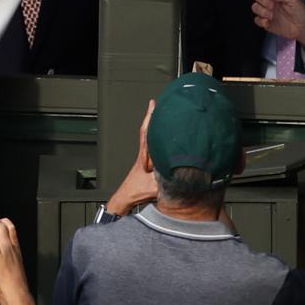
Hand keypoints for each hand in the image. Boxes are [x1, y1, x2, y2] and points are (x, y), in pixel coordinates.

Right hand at [0, 212, 29, 304]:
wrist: (14, 292)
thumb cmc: (5, 275)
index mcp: (7, 242)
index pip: (2, 224)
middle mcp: (13, 248)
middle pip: (9, 230)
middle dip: (0, 223)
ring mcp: (14, 257)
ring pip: (8, 243)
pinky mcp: (12, 267)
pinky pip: (4, 259)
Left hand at [105, 100, 158, 215]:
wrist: (125, 200)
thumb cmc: (135, 192)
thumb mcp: (153, 186)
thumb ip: (165, 180)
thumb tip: (179, 175)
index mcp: (144, 156)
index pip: (147, 132)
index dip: (150, 117)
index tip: (153, 105)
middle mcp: (144, 155)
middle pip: (149, 131)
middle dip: (153, 117)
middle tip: (157, 104)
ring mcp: (145, 160)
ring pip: (151, 139)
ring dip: (155, 128)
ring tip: (162, 116)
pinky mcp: (148, 166)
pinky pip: (154, 148)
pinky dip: (159, 140)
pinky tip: (164, 140)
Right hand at [252, 0, 304, 55]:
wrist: (302, 28)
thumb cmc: (300, 11)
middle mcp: (269, 0)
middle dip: (263, 0)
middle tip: (273, 5)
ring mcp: (266, 11)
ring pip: (254, 7)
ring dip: (262, 11)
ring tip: (272, 15)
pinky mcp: (265, 22)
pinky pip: (256, 20)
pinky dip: (261, 21)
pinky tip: (269, 22)